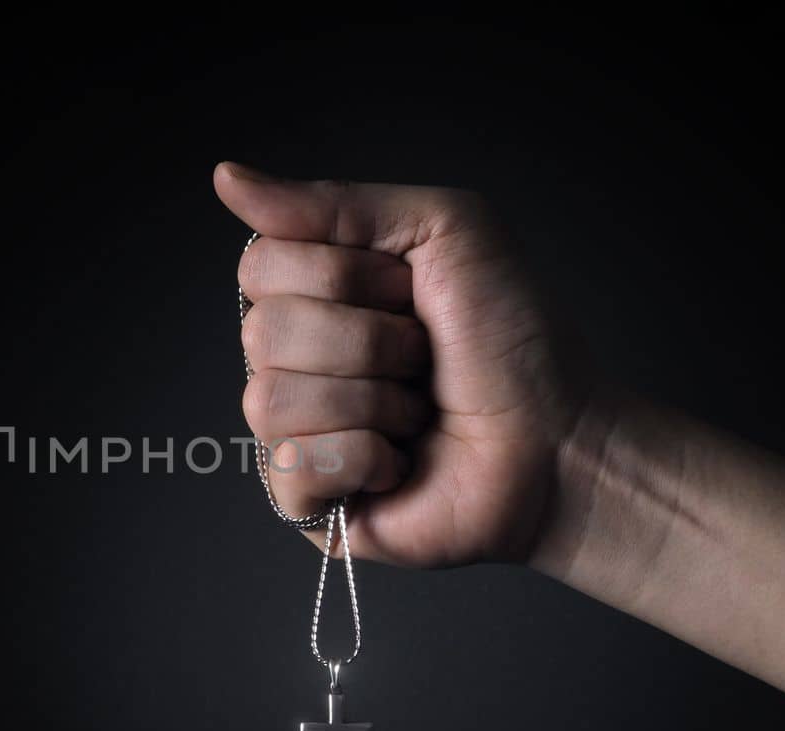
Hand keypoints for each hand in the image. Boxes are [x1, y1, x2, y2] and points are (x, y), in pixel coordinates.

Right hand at [216, 162, 586, 566]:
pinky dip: (362, 459)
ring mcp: (294, 432)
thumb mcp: (444, 229)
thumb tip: (225, 176)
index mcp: (315, 293)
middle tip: (421, 358)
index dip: (343, 275)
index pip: (260, 266)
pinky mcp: (306, 501)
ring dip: (372, 402)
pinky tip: (398, 465)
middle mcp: (294, 360)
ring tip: (417, 414)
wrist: (559, 441)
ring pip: (271, 400)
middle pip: (263, 331)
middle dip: (367, 341)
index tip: (409, 291)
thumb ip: (336, 204)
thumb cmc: (514, 340)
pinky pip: (290, 467)